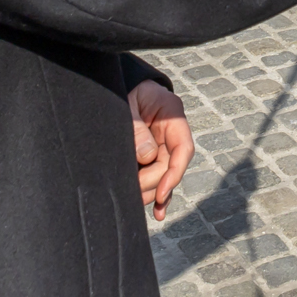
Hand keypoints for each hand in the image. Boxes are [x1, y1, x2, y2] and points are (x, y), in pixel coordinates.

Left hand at [129, 81, 191, 218]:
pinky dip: (157, 193)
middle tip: (132, 191)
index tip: (161, 192)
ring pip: (164, 175)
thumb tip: (147, 156)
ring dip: (152, 191)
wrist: (112, 85)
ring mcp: (162, 144)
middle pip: (171, 166)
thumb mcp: (127, 104)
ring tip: (134, 200)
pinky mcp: (151, 154)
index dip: (174, 173)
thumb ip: (137, 127)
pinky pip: (158, 176)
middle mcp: (171, 131)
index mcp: (172, 114)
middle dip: (154, 183)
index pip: (183, 147)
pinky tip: (158, 212)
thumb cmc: (121, 90)